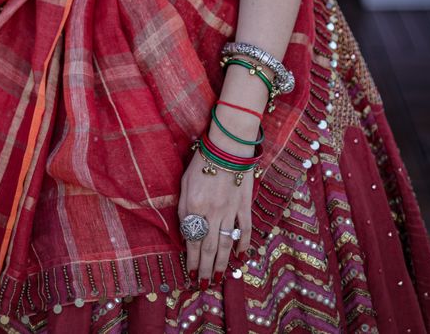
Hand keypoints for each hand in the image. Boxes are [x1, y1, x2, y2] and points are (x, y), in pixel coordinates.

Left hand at [178, 142, 253, 285]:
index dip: (191, 260)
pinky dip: (244, 245)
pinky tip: (241, 258)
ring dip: (222, 264)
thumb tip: (186, 234)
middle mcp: (213, 212)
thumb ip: (184, 209)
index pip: (192, 240)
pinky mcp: (244, 205)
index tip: (190, 274)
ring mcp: (231, 210)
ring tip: (218, 279)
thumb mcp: (184, 183)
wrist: (227, 145)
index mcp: (195, 206)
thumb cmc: (202, 161)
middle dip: (205, 269)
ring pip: (226, 243)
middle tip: (203, 285)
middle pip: (209, 248)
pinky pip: (245, 230)